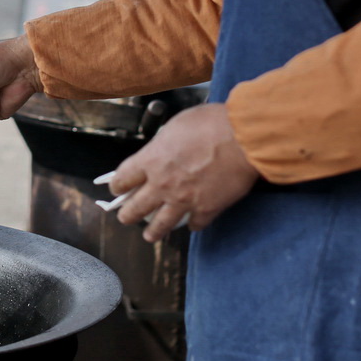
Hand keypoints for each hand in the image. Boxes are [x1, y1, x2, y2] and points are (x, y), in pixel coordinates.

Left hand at [109, 104, 260, 241]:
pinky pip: (195, 224)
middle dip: (128, 215)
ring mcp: (184, 200)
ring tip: (149, 236)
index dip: (117, 186)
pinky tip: (193, 224)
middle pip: (135, 209)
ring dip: (153, 232)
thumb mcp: (176, 125)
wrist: (243, 138)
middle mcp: (163, 185)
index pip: (122, 180)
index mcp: (151, 160)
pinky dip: (193, 224)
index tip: (117, 189)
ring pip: (161, 225)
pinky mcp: (207, 209)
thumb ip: (163, 143)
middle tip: (126, 217)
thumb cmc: (211, 124)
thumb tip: (160, 150)